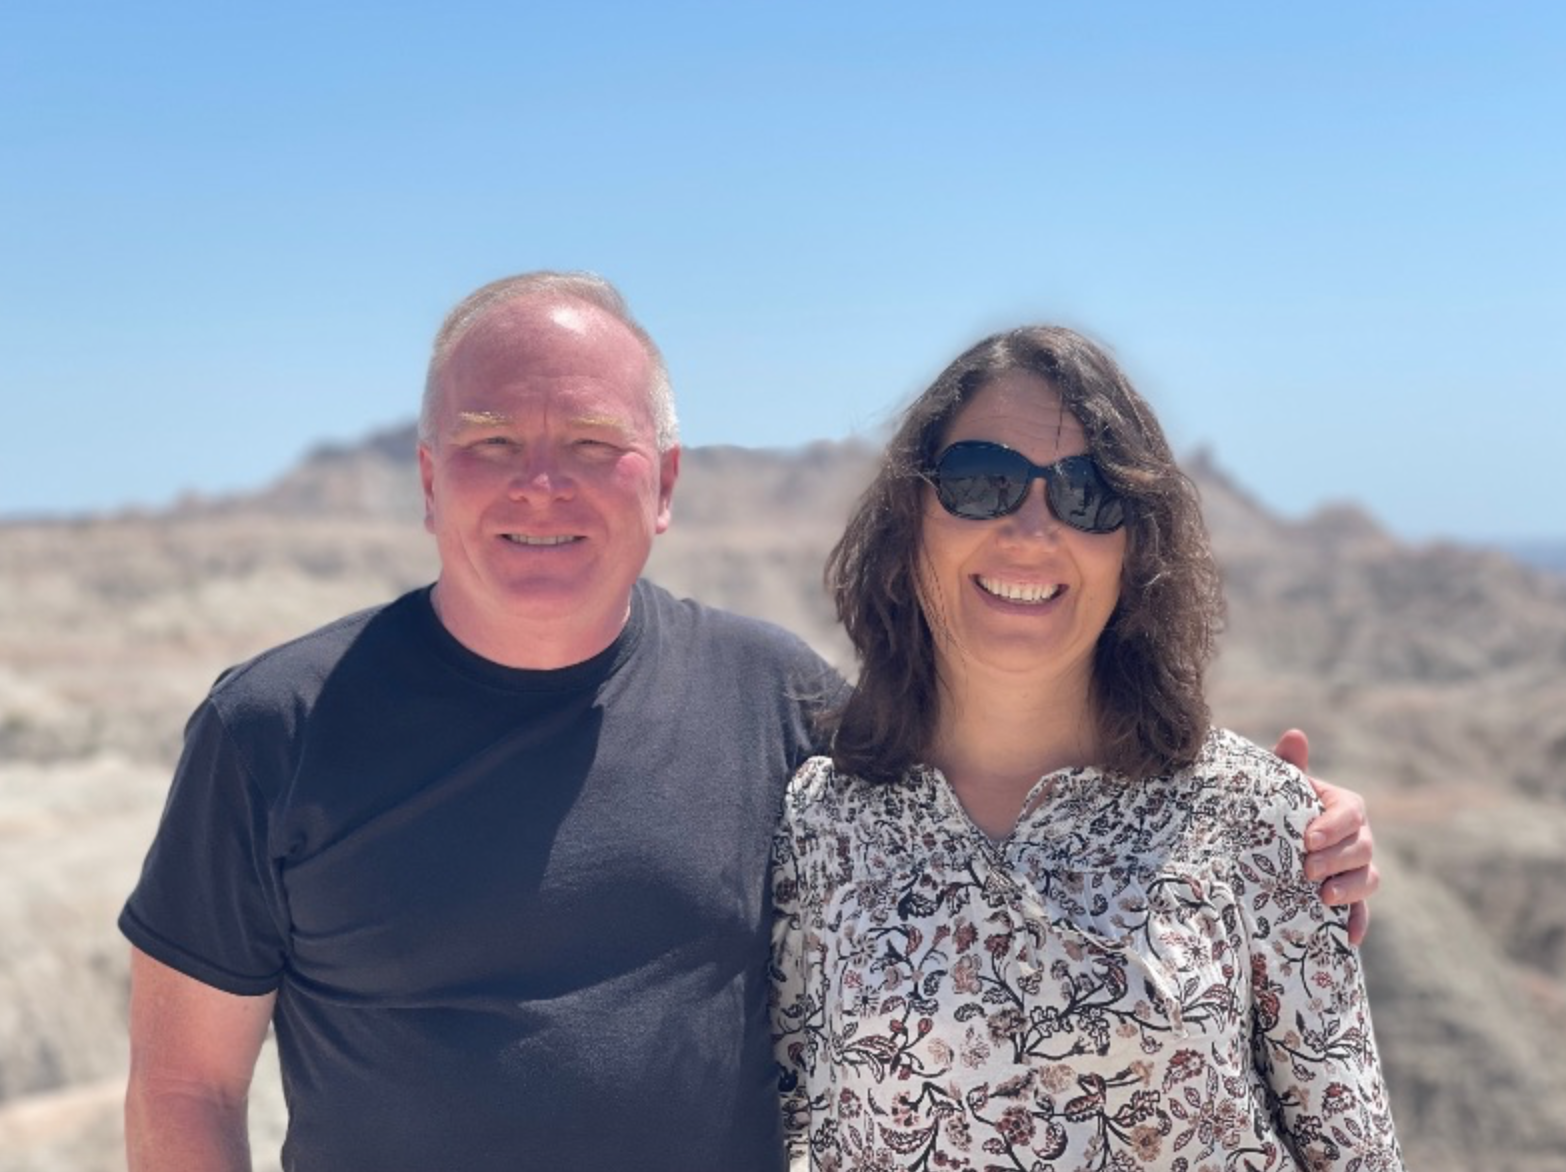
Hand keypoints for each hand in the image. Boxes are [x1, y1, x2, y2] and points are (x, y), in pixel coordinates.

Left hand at [1273, 728, 1378, 945]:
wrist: (1269, 841)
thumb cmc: (1277, 807)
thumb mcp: (1279, 787)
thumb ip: (1286, 764)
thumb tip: (1295, 735)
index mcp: (1343, 806)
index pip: (1350, 813)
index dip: (1333, 826)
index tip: (1308, 839)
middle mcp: (1357, 837)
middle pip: (1362, 848)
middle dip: (1336, 860)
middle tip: (1306, 871)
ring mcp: (1357, 868)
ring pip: (1369, 878)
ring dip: (1349, 890)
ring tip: (1322, 898)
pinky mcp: (1350, 897)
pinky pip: (1362, 911)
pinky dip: (1357, 923)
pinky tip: (1349, 938)